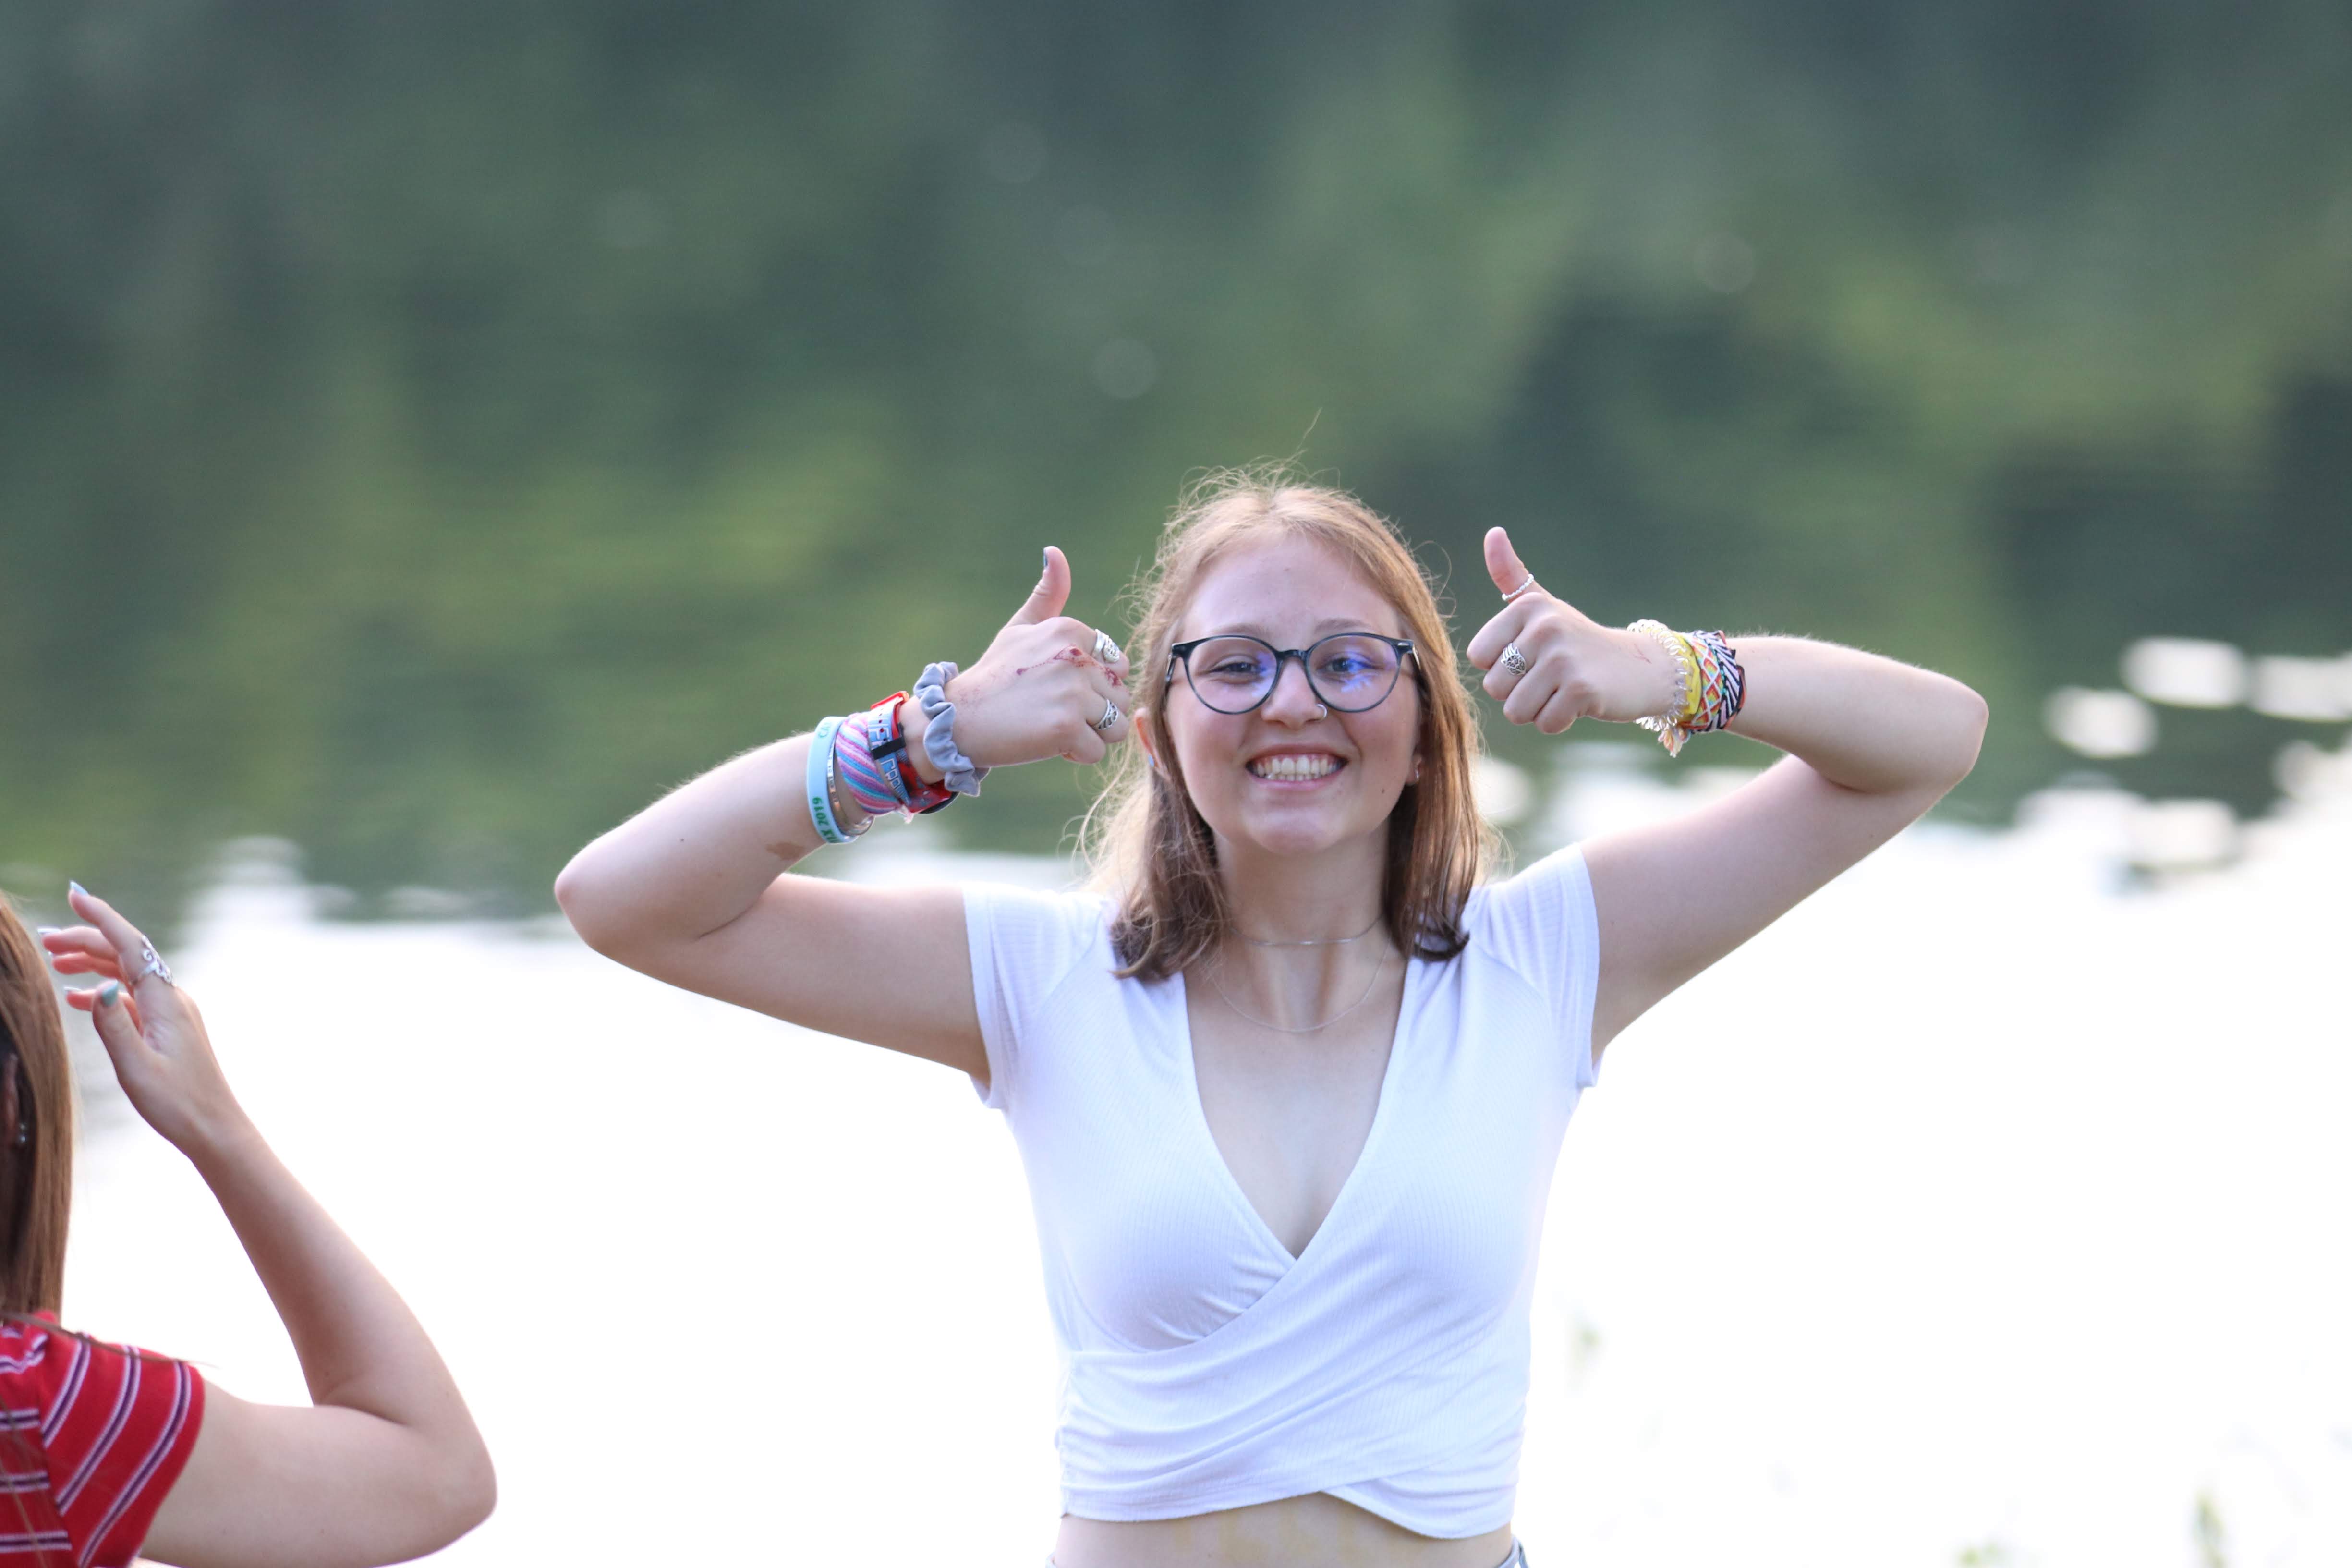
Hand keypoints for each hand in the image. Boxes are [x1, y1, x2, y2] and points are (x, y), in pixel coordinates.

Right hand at [43, 885, 251, 1158]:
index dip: (101, 916)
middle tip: (43, 939)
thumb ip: (114, 1027)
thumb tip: (97, 986)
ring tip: (53, 961)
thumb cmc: (178, 1104)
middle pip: (124, 954)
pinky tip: (76, 999)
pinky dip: (102, 992)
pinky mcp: (167, 1028)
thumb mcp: (137, 1068)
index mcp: (164, 1001)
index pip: (129, 945)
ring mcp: (170, 1013)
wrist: (215, 1128)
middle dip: (85, 939)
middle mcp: (170, 999)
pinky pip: (131, 999)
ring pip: (125, 975)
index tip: (74, 894)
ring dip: (91, 963)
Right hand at [941, 546, 1133, 766]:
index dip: (1091, 684)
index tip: (1054, 686)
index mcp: (1070, 630)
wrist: (957, 719)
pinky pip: (1097, 751)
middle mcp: (1075, 655)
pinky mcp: (1066, 726)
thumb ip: (1047, 595)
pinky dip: (1075, 754)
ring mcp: (1072, 691)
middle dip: (1094, 711)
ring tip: (1052, 725)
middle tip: (1051, 709)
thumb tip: (1054, 552)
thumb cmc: (994, 676)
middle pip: (1120, 696)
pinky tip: (1045, 742)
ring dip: (1089, 734)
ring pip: (1115, 725)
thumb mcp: (1020, 628)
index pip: (1117, 665)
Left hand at [1462, 527, 1681, 733]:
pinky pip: (1545, 723)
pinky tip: (1579, 703)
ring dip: (1538, 710)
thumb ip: (1512, 575)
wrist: (1638, 666)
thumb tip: (1493, 532)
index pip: (1479, 656)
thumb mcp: (1543, 607)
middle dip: (1519, 693)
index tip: (1532, 656)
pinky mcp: (1581, 689)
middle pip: (1495, 687)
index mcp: (1528, 606)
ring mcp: (1563, 658)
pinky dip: (1559, 722)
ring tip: (1562, 690)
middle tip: (1551, 678)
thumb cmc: (1578, 640)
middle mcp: (1544, 626)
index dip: (1501, 667)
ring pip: (1516, 710)